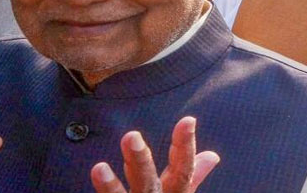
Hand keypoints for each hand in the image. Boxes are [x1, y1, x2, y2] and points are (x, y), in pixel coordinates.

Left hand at [90, 116, 219, 192]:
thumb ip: (192, 177)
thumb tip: (212, 156)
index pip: (183, 170)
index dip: (185, 146)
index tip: (188, 120)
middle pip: (148, 183)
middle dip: (139, 160)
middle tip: (130, 135)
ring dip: (109, 186)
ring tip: (98, 167)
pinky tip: (94, 178)